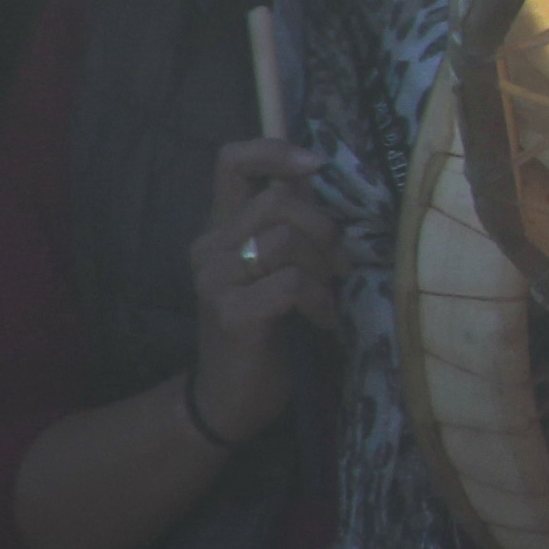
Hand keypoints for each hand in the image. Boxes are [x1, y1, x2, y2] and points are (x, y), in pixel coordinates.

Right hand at [185, 137, 343, 445]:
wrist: (232, 398)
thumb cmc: (266, 330)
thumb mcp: (278, 267)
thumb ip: (290, 225)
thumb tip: (322, 180)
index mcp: (220, 227)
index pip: (231, 160)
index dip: (274, 151)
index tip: (316, 167)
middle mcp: (208, 247)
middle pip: (278, 201)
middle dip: (324, 229)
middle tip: (339, 266)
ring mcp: (213, 281)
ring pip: (286, 240)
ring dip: (322, 269)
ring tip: (326, 298)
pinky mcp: (230, 315)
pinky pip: (290, 284)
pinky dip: (318, 300)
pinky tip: (320, 321)